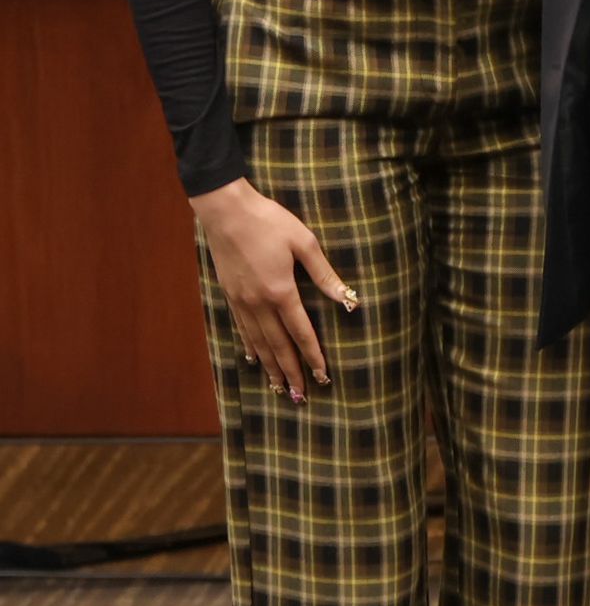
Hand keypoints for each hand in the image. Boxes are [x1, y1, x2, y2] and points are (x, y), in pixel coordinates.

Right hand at [191, 178, 356, 398]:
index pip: (301, 331)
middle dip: (291, 371)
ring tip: (279, 387)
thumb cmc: (269, 220)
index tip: (322, 375)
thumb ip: (324, 273)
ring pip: (258, 342)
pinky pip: (242, 329)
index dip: (312, 355)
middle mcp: (259, 302)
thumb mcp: (304, 241)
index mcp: (280, 291)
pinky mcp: (230, 295)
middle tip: (301, 395)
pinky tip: (255, 359)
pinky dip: (251, 347)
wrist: (226, 210)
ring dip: (270, 366)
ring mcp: (241, 301)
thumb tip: (346, 297)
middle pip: (278, 345)